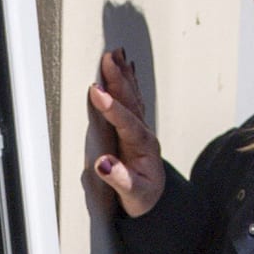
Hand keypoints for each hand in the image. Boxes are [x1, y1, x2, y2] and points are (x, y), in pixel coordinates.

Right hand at [87, 48, 164, 217]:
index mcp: (143, 148)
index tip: (97, 92)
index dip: (111, 108)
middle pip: (131, 102)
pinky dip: (128, 82)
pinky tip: (126, 67)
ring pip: (132, 97)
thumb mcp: (134, 196)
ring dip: (123, 75)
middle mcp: (144, 134)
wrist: (156, 200)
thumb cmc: (143, 198)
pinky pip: (132, 100)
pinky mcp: (135, 127)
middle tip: (107, 58)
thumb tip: (102, 164)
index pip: (126, 123)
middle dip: (118, 80)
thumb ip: (120, 180)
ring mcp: (141, 129)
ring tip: (115, 54)